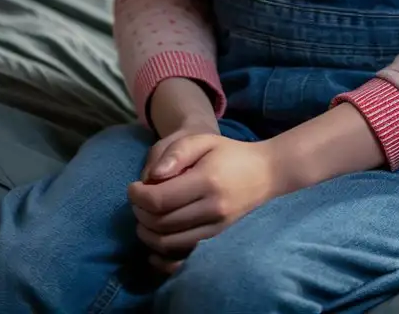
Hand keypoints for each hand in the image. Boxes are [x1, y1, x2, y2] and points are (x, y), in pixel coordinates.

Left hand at [128, 131, 281, 274]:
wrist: (265, 173)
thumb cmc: (230, 153)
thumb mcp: (203, 140)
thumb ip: (176, 152)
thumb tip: (152, 176)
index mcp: (207, 181)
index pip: (160, 199)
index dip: (138, 196)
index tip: (132, 187)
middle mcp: (213, 209)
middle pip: (161, 223)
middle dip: (139, 213)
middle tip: (136, 200)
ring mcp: (217, 229)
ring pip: (168, 243)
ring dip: (147, 233)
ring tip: (143, 216)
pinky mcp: (217, 241)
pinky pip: (183, 258)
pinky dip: (162, 256)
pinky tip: (153, 245)